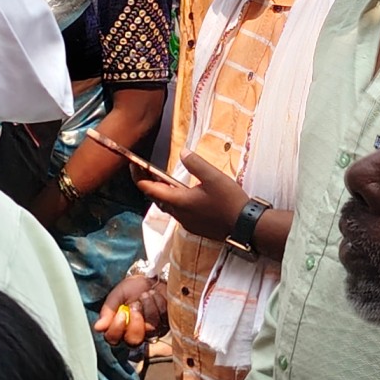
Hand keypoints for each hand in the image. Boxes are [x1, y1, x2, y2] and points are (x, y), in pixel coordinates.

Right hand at [93, 274, 166, 345]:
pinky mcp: (166, 324)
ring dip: (147, 307)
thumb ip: (107, 311)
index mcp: (119, 329)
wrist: (150, 278)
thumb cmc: (131, 289)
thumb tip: (97, 328)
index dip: (117, 329)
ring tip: (145, 294)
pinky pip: (163, 318)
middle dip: (135, 322)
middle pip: (134, 341)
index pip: (113, 340)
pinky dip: (158, 302)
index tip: (121, 313)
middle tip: (134, 304)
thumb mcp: (116, 296)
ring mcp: (152, 331)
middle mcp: (135, 334)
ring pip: (151, 329)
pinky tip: (154, 295)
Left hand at [136, 152, 253, 240]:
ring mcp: (187, 223)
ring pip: (167, 207)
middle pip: (156, 198)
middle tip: (146, 170)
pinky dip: (175, 201)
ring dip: (163, 194)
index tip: (133, 165)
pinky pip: (178, 213)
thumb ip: (195, 163)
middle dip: (149, 183)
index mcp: (179, 201)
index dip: (139, 176)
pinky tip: (185, 194)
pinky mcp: (195, 227)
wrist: (245, 227)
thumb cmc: (230, 201)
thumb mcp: (214, 176)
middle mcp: (179, 215)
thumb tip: (183, 152)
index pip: (150, 189)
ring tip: (164, 180)